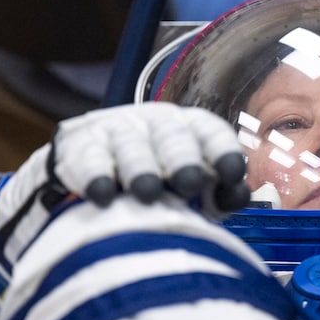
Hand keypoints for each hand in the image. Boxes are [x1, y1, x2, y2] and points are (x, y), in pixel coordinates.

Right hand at [0, 102, 249, 268]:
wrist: (96, 168)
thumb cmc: (160, 183)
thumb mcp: (192, 188)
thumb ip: (219, 194)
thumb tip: (239, 195)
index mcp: (191, 130)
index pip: (211, 132)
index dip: (222, 150)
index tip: (232, 173)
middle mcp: (156, 124)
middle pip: (172, 136)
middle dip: (182, 159)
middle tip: (191, 181)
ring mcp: (117, 131)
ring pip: (131, 146)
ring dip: (140, 168)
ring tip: (147, 193)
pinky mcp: (80, 146)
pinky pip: (89, 159)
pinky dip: (95, 176)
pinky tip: (102, 195)